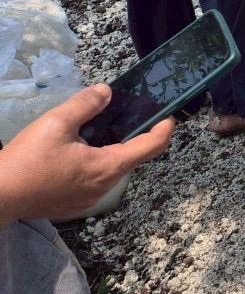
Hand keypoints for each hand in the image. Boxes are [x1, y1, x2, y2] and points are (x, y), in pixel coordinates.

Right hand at [0, 84, 173, 224]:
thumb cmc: (28, 161)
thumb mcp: (56, 123)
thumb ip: (85, 104)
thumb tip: (106, 92)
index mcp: (109, 166)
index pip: (152, 146)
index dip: (164, 128)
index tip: (167, 114)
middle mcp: (106, 186)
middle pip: (132, 156)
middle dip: (133, 134)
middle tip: (126, 113)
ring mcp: (90, 198)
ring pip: (112, 167)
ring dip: (111, 148)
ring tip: (96, 128)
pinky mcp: (74, 202)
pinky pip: (95, 178)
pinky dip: (95, 161)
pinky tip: (77, 149)